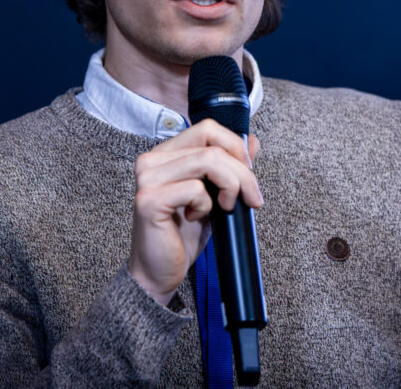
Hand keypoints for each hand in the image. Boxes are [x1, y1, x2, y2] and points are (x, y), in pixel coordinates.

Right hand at [127, 119, 263, 305]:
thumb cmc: (183, 234)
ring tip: (226, 207)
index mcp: (166, 154)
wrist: (159, 272)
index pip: (207, 128)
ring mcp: (148, 178)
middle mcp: (152, 160)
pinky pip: (195, 189)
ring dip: (231, 186)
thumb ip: (229, 167)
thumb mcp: (214, 195)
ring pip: (208, 161)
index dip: (235, 146)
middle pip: (212, 144)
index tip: (249, 173)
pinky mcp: (149, 200)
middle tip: (251, 198)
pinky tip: (195, 218)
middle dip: (242, 171)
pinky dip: (206, 205)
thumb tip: (252, 142)